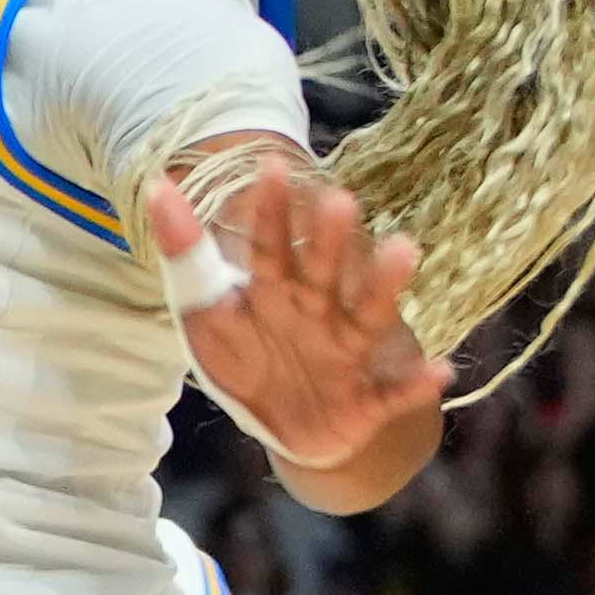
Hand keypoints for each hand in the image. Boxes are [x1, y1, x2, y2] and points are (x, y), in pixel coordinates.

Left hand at [152, 155, 451, 474]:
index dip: (268, 212)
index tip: (270, 166)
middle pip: (321, 273)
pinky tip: (438, 369)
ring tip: (405, 250)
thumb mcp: (205, 310)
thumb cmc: (247, 358)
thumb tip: (156, 186)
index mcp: (273, 292)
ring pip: (364, 319)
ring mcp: (343, 356)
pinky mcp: (364, 402)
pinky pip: (390, 394)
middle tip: (340, 200)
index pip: (269, 248)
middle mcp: (315, 313)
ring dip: (383, 290)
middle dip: (330, 242)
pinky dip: (413, 386)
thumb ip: (186, 253)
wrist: (285, 428)